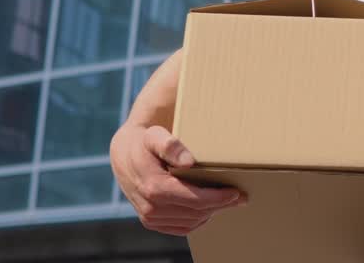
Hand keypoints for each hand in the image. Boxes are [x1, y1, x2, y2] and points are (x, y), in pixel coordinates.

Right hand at [110, 124, 245, 235]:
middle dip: (220, 205)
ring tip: (227, 201)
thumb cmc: (144, 142)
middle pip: (196, 213)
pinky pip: (180, 227)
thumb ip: (170, 145)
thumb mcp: (155, 136)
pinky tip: (208, 209)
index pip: (194, 200)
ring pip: (190, 222)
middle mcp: (150, 207)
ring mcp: (150, 217)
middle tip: (240, 197)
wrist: (124, 155)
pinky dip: (197, 220)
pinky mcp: (151, 221)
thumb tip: (188, 161)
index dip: (218, 198)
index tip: (236, 193)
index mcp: (154, 188)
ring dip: (210, 213)